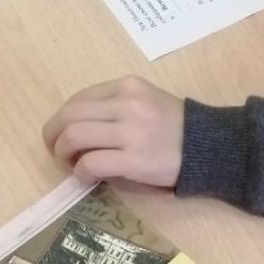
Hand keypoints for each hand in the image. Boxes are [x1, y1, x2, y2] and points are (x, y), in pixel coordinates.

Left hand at [43, 76, 184, 186]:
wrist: (211, 147)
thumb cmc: (176, 126)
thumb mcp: (145, 100)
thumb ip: (114, 106)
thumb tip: (77, 128)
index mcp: (127, 86)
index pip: (78, 99)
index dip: (61, 119)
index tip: (62, 135)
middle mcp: (127, 104)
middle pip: (69, 116)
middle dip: (53, 136)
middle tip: (56, 151)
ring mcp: (131, 132)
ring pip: (74, 137)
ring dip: (62, 153)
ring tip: (70, 164)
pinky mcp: (135, 160)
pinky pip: (92, 163)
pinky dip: (80, 172)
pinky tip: (86, 177)